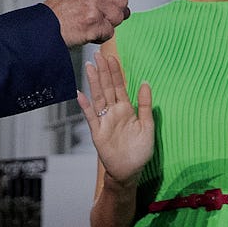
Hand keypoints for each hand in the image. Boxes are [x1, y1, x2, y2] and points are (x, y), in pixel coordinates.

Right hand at [44, 0, 161, 46]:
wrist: (44, 26)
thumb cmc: (61, 10)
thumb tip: (124, 8)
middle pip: (123, 3)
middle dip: (112, 13)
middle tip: (91, 15)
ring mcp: (95, 3)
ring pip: (118, 19)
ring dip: (106, 25)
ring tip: (86, 23)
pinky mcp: (94, 20)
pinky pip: (110, 33)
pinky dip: (100, 36)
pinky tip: (85, 32)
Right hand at [77, 51, 153, 183]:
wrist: (129, 171)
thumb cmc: (140, 151)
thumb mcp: (148, 126)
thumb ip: (145, 105)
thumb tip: (146, 83)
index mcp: (127, 110)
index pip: (120, 87)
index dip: (116, 73)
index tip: (112, 58)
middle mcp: (114, 112)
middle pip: (107, 88)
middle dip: (103, 72)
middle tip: (97, 55)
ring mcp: (104, 121)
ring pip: (98, 98)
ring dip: (94, 83)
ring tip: (89, 67)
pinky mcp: (97, 132)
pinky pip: (90, 117)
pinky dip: (85, 106)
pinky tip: (79, 94)